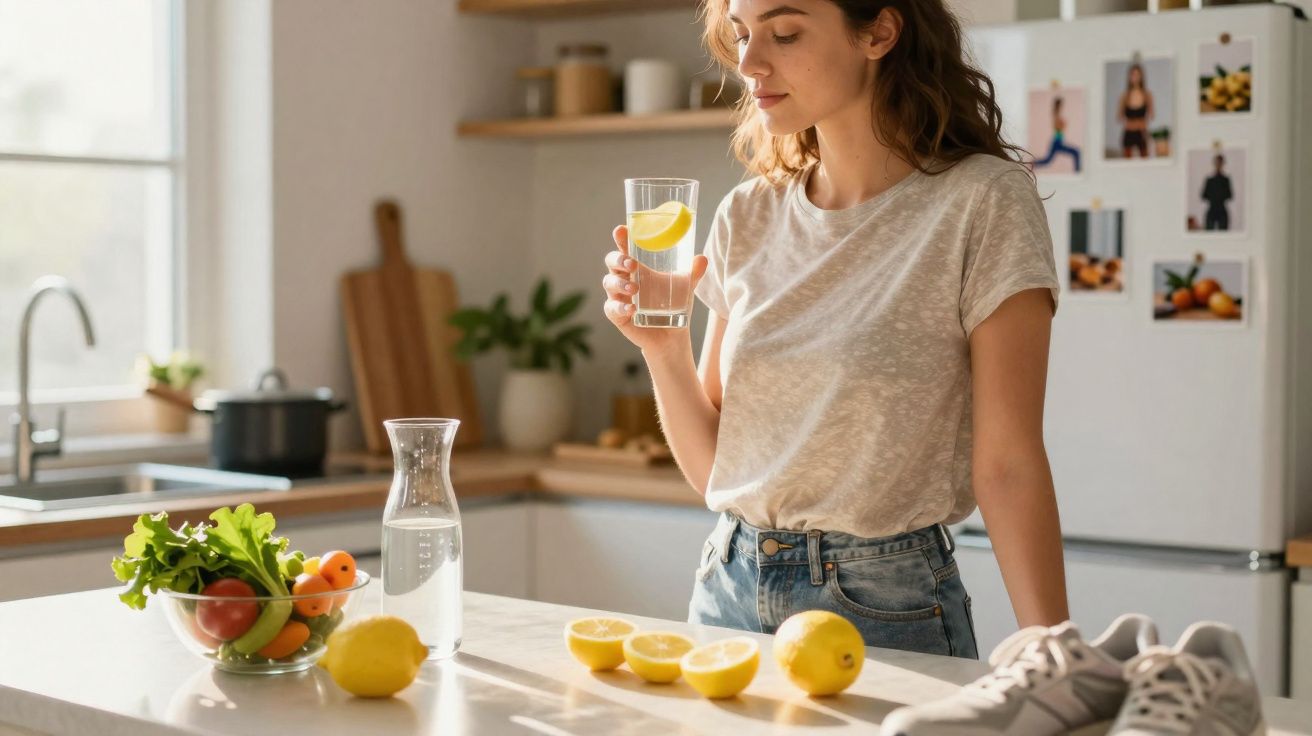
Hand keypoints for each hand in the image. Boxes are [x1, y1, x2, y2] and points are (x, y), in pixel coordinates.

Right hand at [602, 224, 706, 354]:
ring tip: (634, 288)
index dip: (621, 239)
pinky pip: (612, 308)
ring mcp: (618, 296)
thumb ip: (693, 273)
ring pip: (609, 283)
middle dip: (618, 260)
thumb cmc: (674, 304)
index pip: (625, 248)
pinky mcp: (617, 315)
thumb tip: (702, 258)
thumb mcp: (685, 287)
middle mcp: (624, 278)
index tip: (621, 230)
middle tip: (632, 264)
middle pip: (611, 262)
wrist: (672, 334)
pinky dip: (620, 306)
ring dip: (620, 283)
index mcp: (637, 267)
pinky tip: (631, 308)